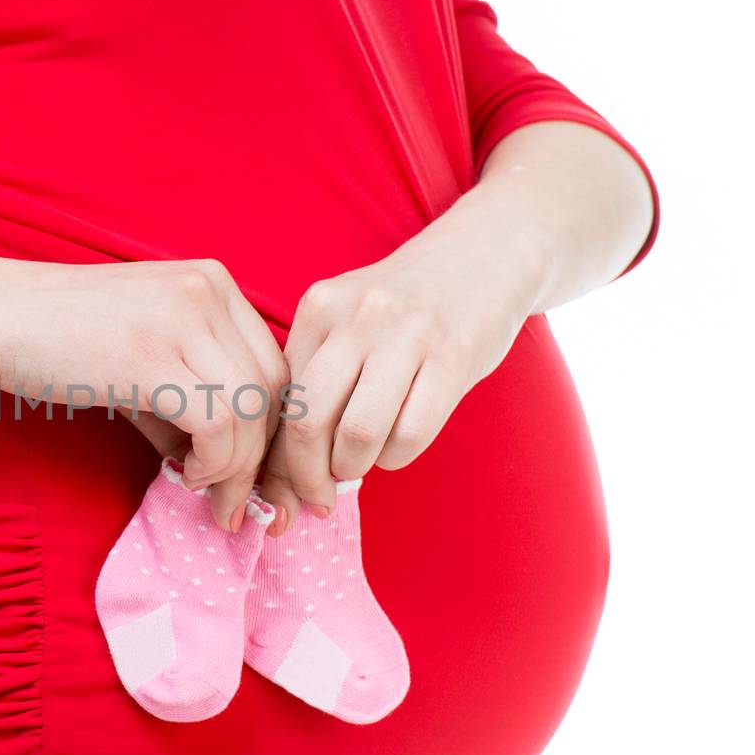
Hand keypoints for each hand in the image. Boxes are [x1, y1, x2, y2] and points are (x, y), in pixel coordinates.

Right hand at [0, 257, 286, 529]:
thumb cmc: (59, 341)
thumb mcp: (143, 361)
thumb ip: (191, 406)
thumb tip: (234, 478)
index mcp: (213, 284)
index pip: (276, 366)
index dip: (275, 432)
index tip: (261, 481)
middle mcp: (208, 291)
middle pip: (275, 390)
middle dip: (266, 460)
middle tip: (244, 506)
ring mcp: (181, 319)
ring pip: (251, 410)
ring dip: (239, 469)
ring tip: (210, 495)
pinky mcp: (151, 356)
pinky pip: (218, 423)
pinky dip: (215, 463)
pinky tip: (188, 474)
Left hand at [258, 219, 542, 532]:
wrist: (483, 255)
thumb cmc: (403, 311)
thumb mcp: (347, 325)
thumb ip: (314, 381)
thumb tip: (278, 471)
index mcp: (319, 308)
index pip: (279, 398)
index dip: (271, 458)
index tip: (275, 494)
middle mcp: (358, 317)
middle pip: (309, 420)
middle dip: (306, 476)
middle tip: (316, 498)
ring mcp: (408, 334)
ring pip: (358, 433)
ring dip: (352, 467)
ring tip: (357, 465)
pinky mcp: (454, 356)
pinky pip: (411, 434)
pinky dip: (395, 457)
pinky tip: (395, 447)